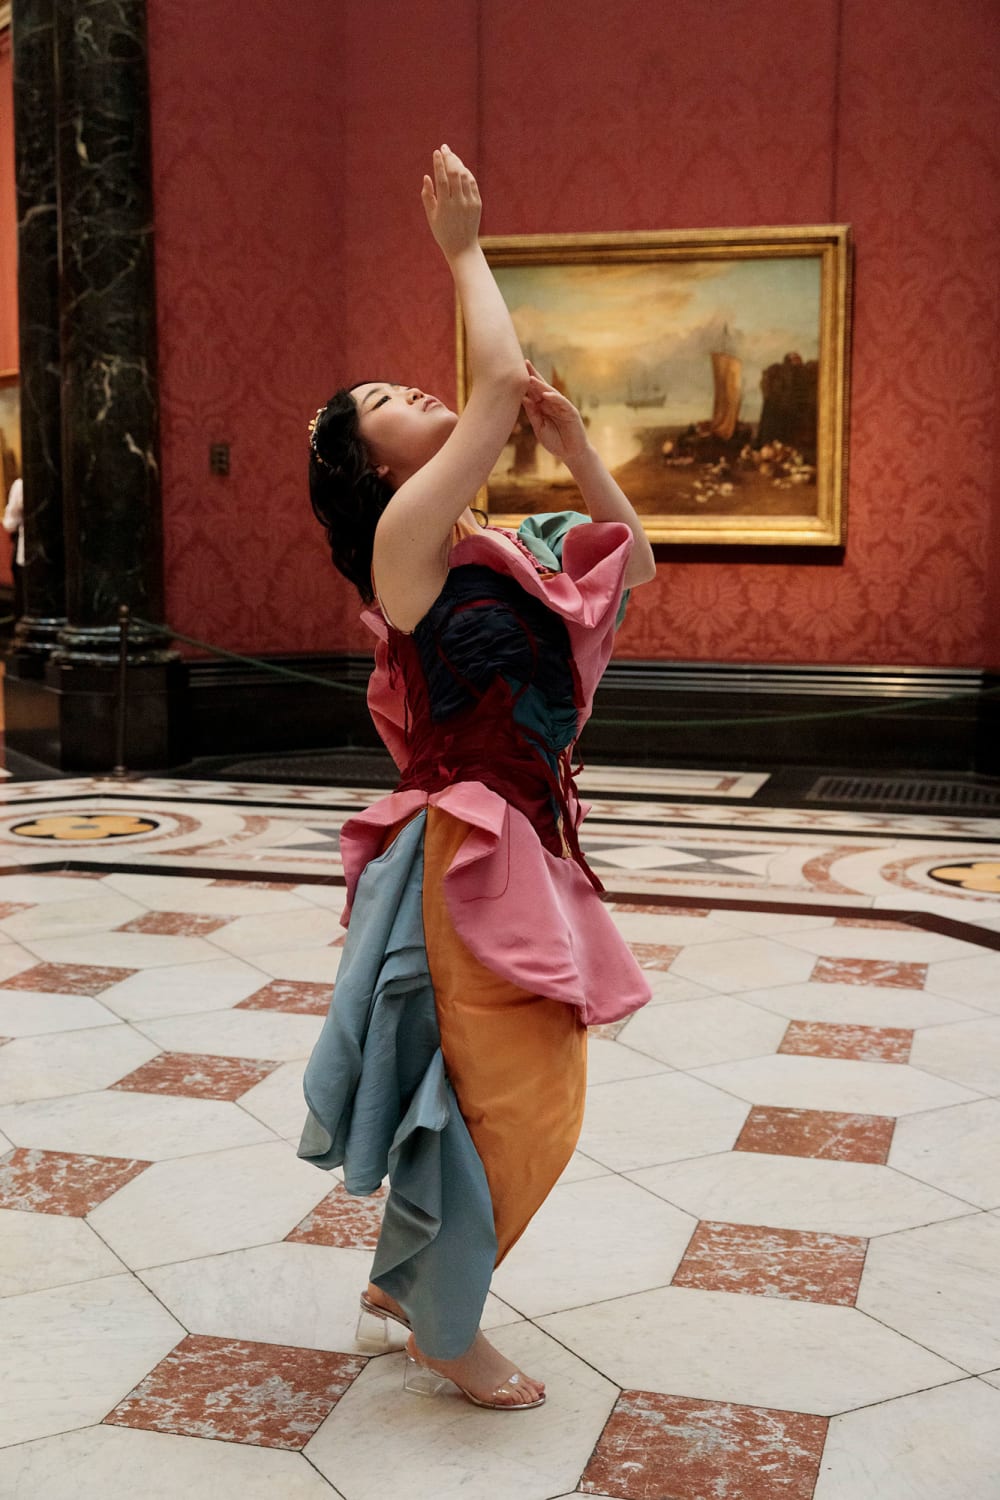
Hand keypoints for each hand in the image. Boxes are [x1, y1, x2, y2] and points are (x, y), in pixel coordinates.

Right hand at [421, 145, 481, 259]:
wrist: (462, 247)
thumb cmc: (443, 232)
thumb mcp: (431, 216)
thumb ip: (427, 196)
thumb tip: (427, 176)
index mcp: (445, 206)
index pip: (442, 179)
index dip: (439, 164)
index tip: (436, 152)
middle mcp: (459, 203)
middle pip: (455, 174)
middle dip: (449, 158)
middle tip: (444, 148)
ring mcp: (470, 203)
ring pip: (465, 176)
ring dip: (458, 163)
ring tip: (451, 156)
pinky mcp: (478, 203)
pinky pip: (472, 183)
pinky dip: (466, 173)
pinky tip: (460, 167)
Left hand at [522, 361, 589, 462]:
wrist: (570, 453)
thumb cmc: (555, 441)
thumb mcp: (539, 427)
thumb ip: (533, 414)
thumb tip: (524, 398)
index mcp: (543, 407)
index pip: (533, 391)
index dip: (526, 382)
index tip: (515, 371)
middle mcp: (552, 404)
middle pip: (542, 387)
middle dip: (533, 375)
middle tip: (524, 363)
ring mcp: (562, 407)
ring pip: (551, 393)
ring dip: (541, 385)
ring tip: (531, 378)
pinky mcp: (571, 412)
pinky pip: (562, 403)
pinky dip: (554, 398)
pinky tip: (546, 394)